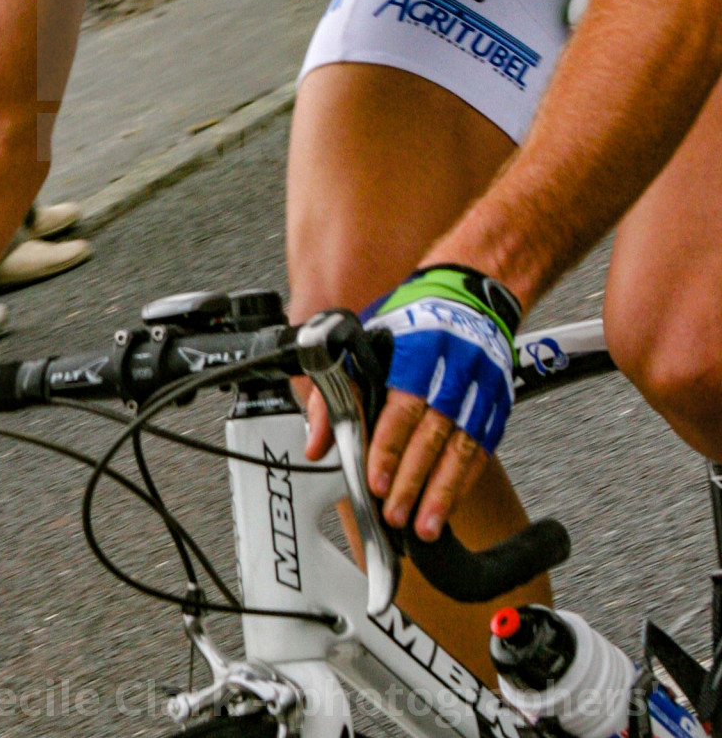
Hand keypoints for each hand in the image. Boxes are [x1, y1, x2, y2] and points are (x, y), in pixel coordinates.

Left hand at [363, 265, 519, 541]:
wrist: (471, 291)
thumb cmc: (413, 315)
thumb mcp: (366, 340)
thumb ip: (336, 393)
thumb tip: (318, 444)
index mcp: (416, 349)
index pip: (401, 407)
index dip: (389, 449)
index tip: (376, 483)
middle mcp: (452, 368)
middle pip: (432, 434)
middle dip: (414, 481)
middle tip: (396, 516)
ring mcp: (481, 387)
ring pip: (462, 448)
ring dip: (443, 492)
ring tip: (425, 526)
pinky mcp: (498, 403)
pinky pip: (482, 449)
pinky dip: (464, 481)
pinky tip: (448, 505)